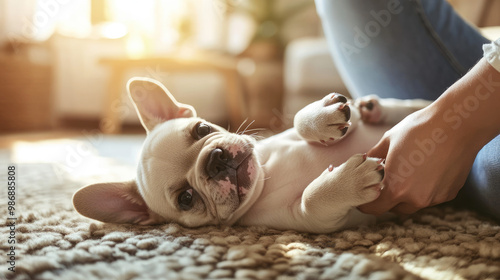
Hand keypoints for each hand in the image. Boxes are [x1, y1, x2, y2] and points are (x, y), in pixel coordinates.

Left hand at [357, 107, 477, 214]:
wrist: (457, 125)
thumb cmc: (419, 129)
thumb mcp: (388, 141)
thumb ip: (373, 157)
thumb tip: (363, 162)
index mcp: (396, 188)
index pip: (374, 208)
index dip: (366, 204)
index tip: (363, 198)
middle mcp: (416, 199)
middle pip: (394, 208)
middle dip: (386, 198)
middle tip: (383, 182)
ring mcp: (434, 198)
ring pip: (413, 204)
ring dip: (406, 195)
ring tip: (406, 174)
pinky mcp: (449, 193)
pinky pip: (430, 197)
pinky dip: (424, 189)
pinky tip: (425, 170)